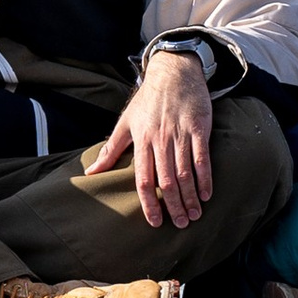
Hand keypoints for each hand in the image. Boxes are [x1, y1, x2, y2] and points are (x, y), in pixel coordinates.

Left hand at [84, 50, 214, 231]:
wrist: (173, 72)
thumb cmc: (147, 100)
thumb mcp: (125, 122)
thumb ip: (110, 150)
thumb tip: (91, 173)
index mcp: (142, 141)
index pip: (143, 178)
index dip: (148, 203)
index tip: (155, 222)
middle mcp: (161, 139)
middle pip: (166, 180)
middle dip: (173, 206)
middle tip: (181, 224)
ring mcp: (181, 134)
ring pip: (185, 173)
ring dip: (190, 197)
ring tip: (194, 215)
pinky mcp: (199, 128)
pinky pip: (203, 158)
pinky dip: (205, 178)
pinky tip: (207, 194)